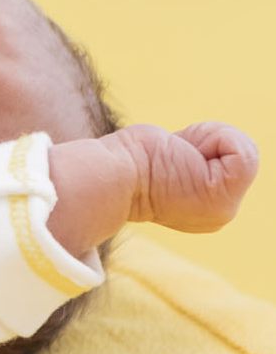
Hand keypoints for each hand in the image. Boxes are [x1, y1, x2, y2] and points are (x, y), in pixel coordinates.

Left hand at [48, 121, 259, 254]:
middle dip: (205, 142)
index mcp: (205, 210)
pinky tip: (184, 154)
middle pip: (240, 155)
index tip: (168, 162)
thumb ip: (197, 160)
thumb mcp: (173, 155)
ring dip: (205, 138)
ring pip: (243, 151)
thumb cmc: (129, 159)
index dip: (202, 148)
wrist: (110, 174)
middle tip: (170, 159)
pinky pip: (242, 151)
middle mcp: (218, 216)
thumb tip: (203, 154)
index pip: (231, 162)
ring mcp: (223, 211)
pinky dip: (213, 137)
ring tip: (175, 157)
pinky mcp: (222, 197)